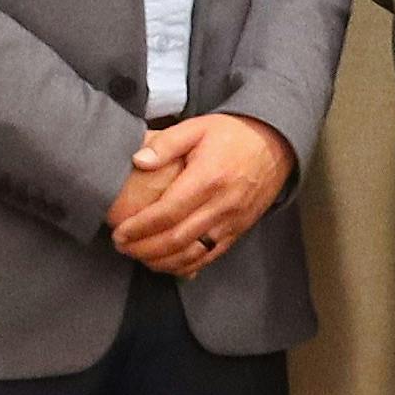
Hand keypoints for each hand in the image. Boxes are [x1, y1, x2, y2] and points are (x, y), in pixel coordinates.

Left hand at [106, 112, 293, 275]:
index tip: (119, 232)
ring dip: (162, 261)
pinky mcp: (239, 230)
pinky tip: (167, 264)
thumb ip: (165, 144)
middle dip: (144, 248)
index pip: (168, 213)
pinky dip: (186, 266)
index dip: (140, 227)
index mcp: (208, 178)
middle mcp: (222, 205)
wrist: (275, 145)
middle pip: (177, 239)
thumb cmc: (232, 135)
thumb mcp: (197, 128)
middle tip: (122, 247)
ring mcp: (232, 221)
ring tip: (139, 257)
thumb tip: (138, 161)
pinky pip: (210, 256)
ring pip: (193, 254)